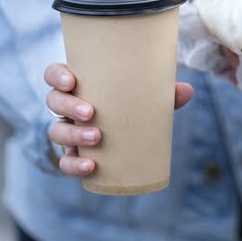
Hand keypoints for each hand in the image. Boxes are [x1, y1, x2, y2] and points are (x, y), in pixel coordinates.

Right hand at [43, 63, 193, 176]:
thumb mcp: (145, 96)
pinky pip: (65, 162)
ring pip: (56, 132)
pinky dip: (74, 165)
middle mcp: (66, 107)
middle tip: (91, 112)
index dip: (56, 76)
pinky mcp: (72, 154)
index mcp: (78, 85)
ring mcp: (67, 131)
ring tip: (96, 138)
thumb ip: (163, 93)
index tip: (72, 81)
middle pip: (54, 102)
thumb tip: (187, 90)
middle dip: (68, 107)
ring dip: (72, 136)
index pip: (54, 75)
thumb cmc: (132, 105)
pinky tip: (90, 166)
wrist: (128, 135)